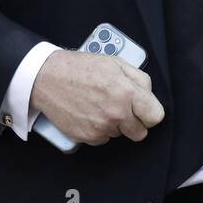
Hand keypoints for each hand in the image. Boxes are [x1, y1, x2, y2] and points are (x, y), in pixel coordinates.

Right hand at [30, 49, 164, 146]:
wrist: (48, 78)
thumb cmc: (80, 68)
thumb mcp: (116, 63)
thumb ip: (139, 79)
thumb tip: (148, 94)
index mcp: (127, 93)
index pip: (155, 117)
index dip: (150, 112)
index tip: (144, 110)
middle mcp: (116, 114)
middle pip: (140, 133)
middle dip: (135, 122)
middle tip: (122, 108)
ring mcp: (101, 128)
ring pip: (120, 135)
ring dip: (115, 124)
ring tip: (101, 105)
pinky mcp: (87, 137)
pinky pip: (103, 138)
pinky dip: (99, 129)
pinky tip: (90, 112)